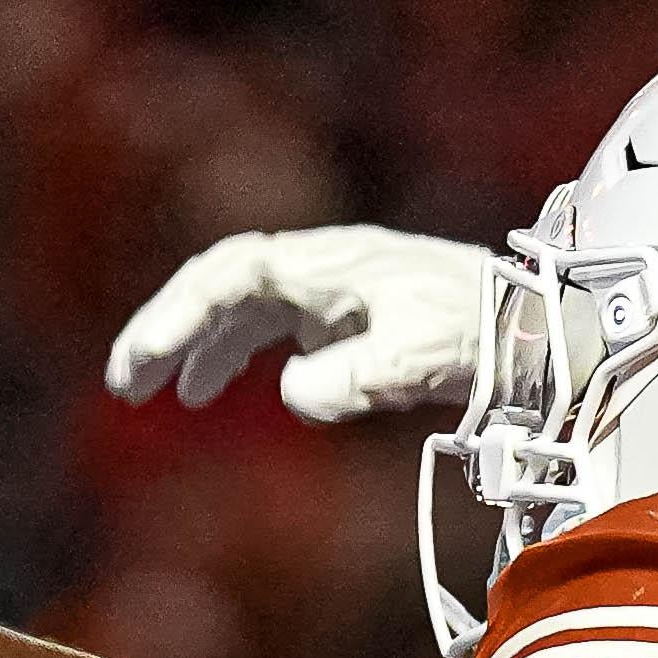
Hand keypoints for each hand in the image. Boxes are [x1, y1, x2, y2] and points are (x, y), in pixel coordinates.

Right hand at [101, 226, 498, 423]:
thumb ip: (351, 376)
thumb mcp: (414, 357)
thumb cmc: (476, 330)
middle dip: (167, 329)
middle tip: (125, 382)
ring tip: (159, 392)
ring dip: (194, 344)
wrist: (532, 319)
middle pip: (220, 285)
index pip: (228, 276)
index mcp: (325, 264)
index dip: (179, 316)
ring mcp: (330, 288)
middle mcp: (319, 267)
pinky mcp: (344, 313)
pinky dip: (234, 352)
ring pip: (240, 306)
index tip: (144, 361)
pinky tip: (217, 387)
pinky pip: (270, 325)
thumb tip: (288, 393)